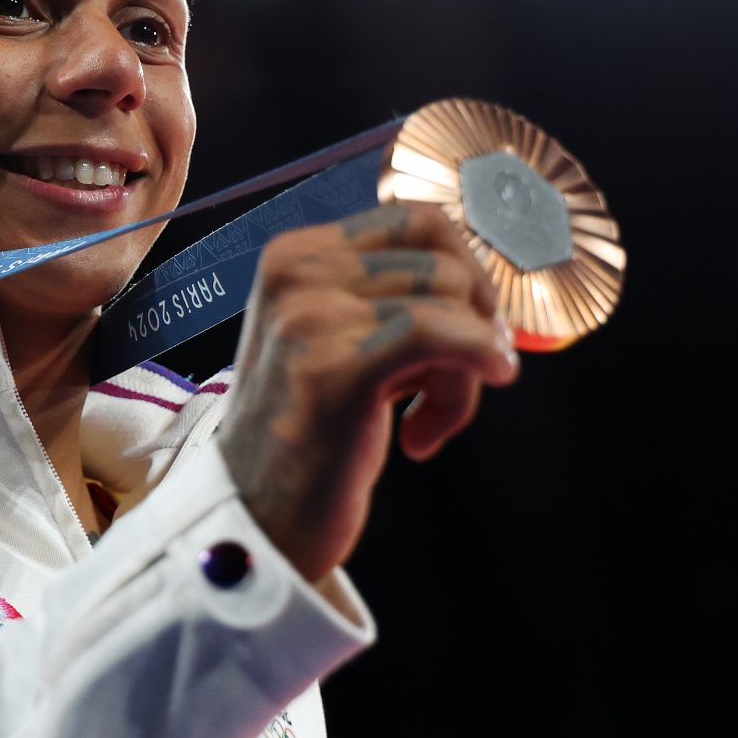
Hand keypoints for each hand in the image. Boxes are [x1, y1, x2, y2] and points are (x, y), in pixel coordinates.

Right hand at [215, 202, 519, 582]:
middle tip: (455, 383)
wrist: (254, 517)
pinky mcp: (334, 369)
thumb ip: (389, 297)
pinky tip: (437, 425)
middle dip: (473, 322)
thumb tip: (484, 285)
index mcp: (293, 253)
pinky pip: (438, 334)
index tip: (472, 329)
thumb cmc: (308, 432)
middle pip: (442, 261)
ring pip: (449, 303)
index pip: (416, 220)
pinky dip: (472, 364)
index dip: (466, 272)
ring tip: (425, 421)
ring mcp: (310, 316)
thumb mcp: (337, 338)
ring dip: (463, 370)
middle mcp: (295, 271)